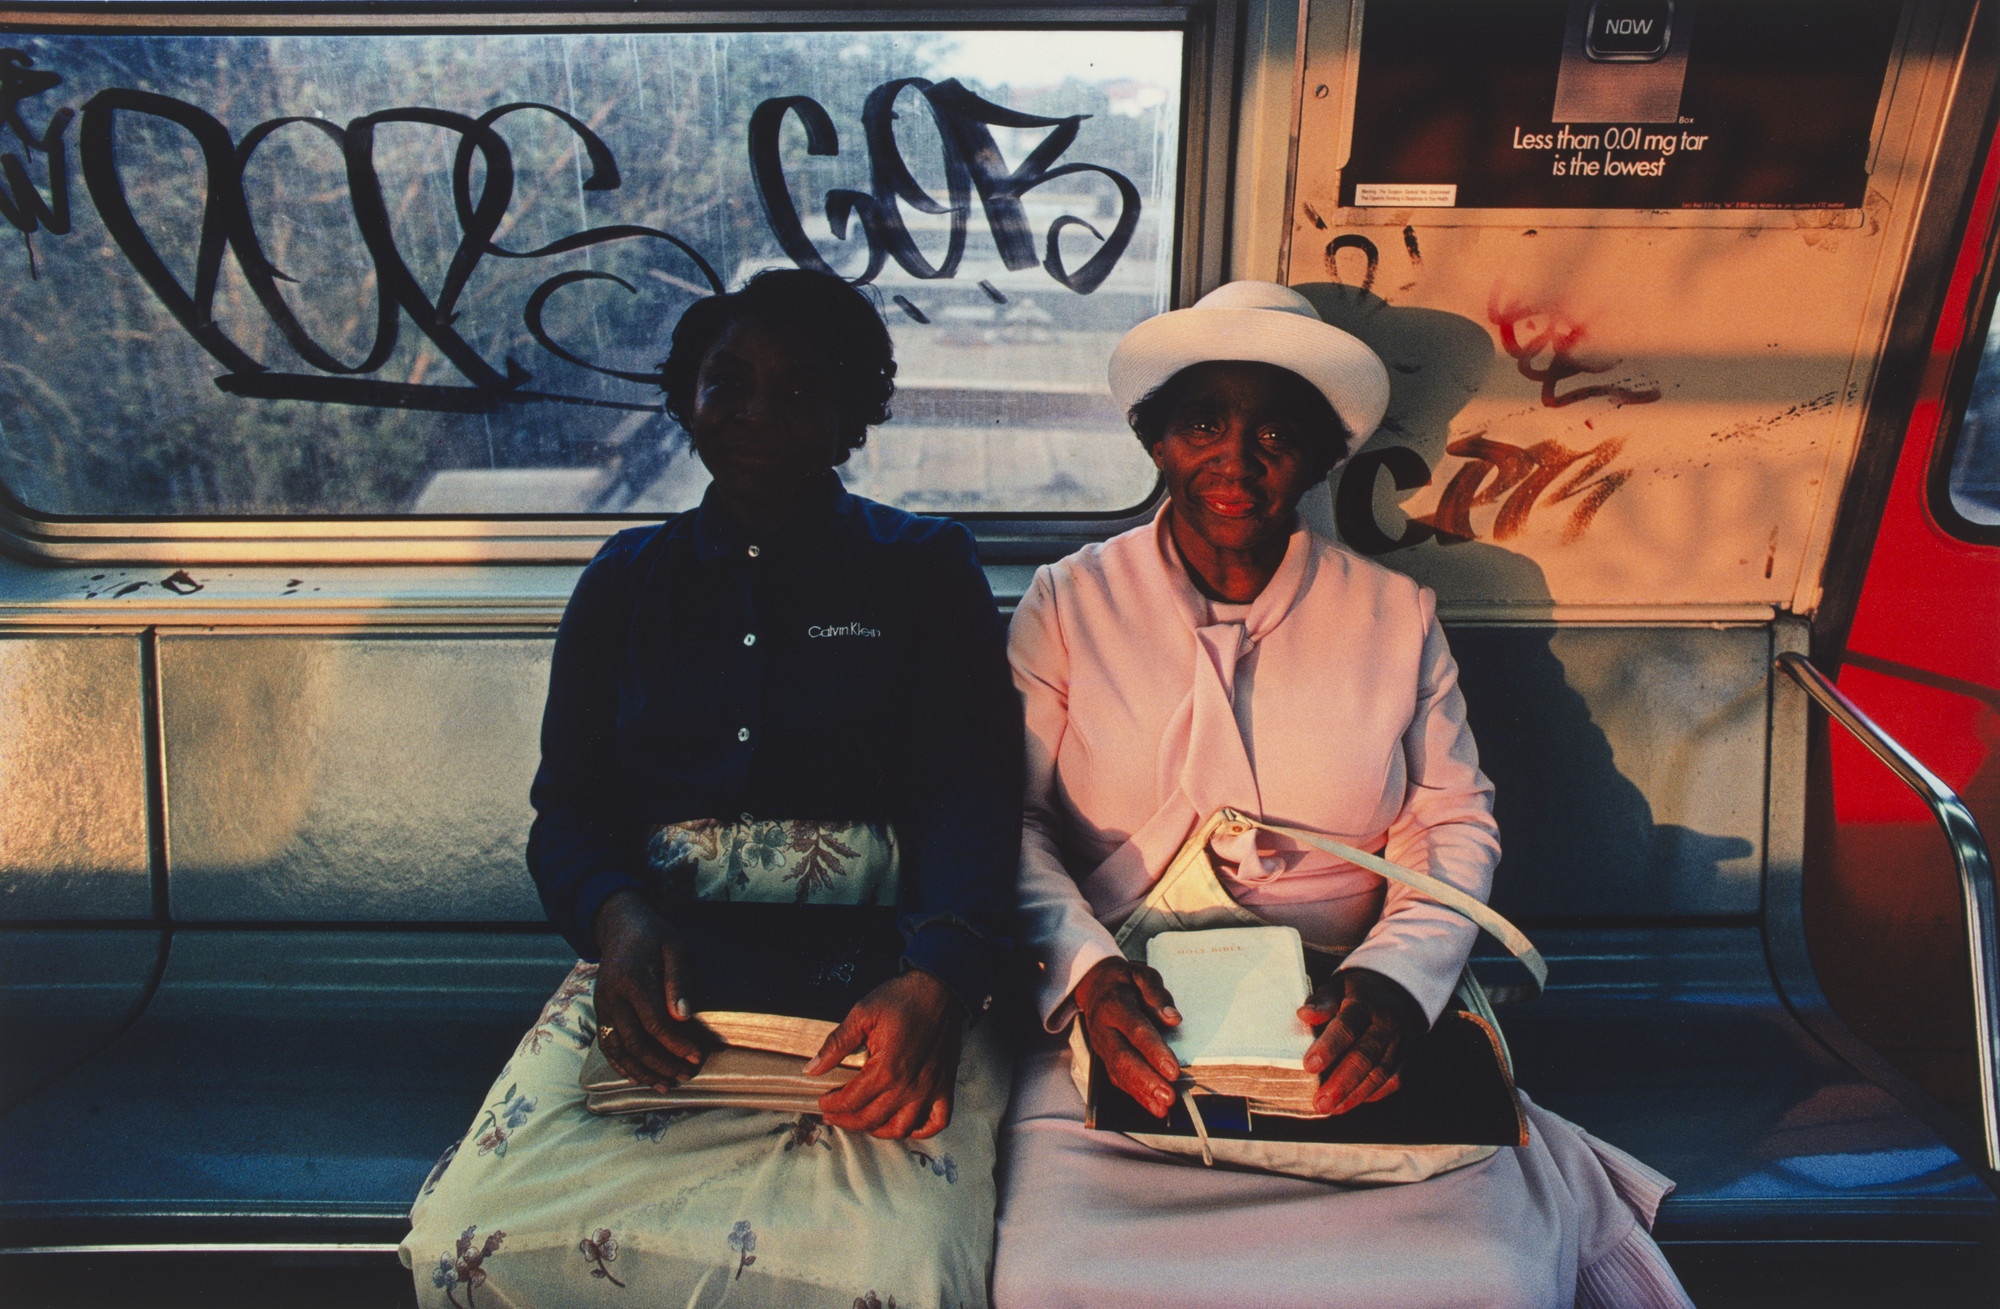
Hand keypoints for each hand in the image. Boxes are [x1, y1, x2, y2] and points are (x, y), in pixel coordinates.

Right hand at [592, 890, 706, 1090]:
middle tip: (686, 1074)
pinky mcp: (600, 1013)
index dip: (676, 1044)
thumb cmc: (652, 935)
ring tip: (665, 1085)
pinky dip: (622, 1066)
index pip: (654, 1023)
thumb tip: (684, 1015)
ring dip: (642, 1072)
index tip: (696, 1055)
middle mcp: (611, 997)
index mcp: (631, 980)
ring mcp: (602, 1007)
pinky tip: (640, 1078)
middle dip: (662, 1064)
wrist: (618, 925)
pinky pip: (607, 1045)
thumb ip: (679, 980)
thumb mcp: (673, 947)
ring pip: (618, 1050)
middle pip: (635, 1042)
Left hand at [806, 969, 964, 1138]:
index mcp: (886, 1070)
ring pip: (900, 1129)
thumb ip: (836, 1044)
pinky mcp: (945, 1086)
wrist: (940, 989)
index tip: (822, 1101)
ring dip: (878, 1131)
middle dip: (846, 1120)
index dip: (831, 1105)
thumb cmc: (901, 999)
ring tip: (864, 1122)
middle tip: (834, 1115)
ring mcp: (929, 1090)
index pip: (851, 1101)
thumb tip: (811, 1069)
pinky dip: (920, 1130)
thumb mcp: (862, 1014)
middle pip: (871, 1119)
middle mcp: (908, 1087)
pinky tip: (905, 1124)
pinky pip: (936, 1122)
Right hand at [1074, 956, 1181, 1118]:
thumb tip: (1173, 1019)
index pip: (1136, 1031)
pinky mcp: (1104, 1058)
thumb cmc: (1123, 981)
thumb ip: (1156, 994)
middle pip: (1123, 1058)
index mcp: (1115, 1005)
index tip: (1172, 1070)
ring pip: (1118, 1073)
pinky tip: (1152, 1106)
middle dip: (1146, 1080)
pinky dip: (1134, 1095)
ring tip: (1162, 1107)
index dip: (1154, 1052)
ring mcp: (1102, 1046)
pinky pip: (1117, 1079)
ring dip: (1141, 1093)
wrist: (1093, 985)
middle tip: (1168, 1096)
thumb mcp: (1141, 974)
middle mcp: (1105, 1029)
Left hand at [1298, 966, 1425, 1114]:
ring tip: (1331, 1109)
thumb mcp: (1336, 988)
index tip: (1309, 1066)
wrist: (1393, 993)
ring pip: (1379, 1074)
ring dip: (1354, 1095)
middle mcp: (1387, 1025)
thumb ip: (1321, 1002)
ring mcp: (1400, 1043)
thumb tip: (1305, 1015)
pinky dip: (1371, 1095)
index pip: (1347, 1027)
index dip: (1329, 1047)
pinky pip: (1392, 1082)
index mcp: (1365, 1004)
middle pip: (1365, 1057)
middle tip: (1321, 1103)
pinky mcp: (1407, 1058)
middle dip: (1342, 1083)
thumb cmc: (1354, 994)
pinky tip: (1350, 1103)